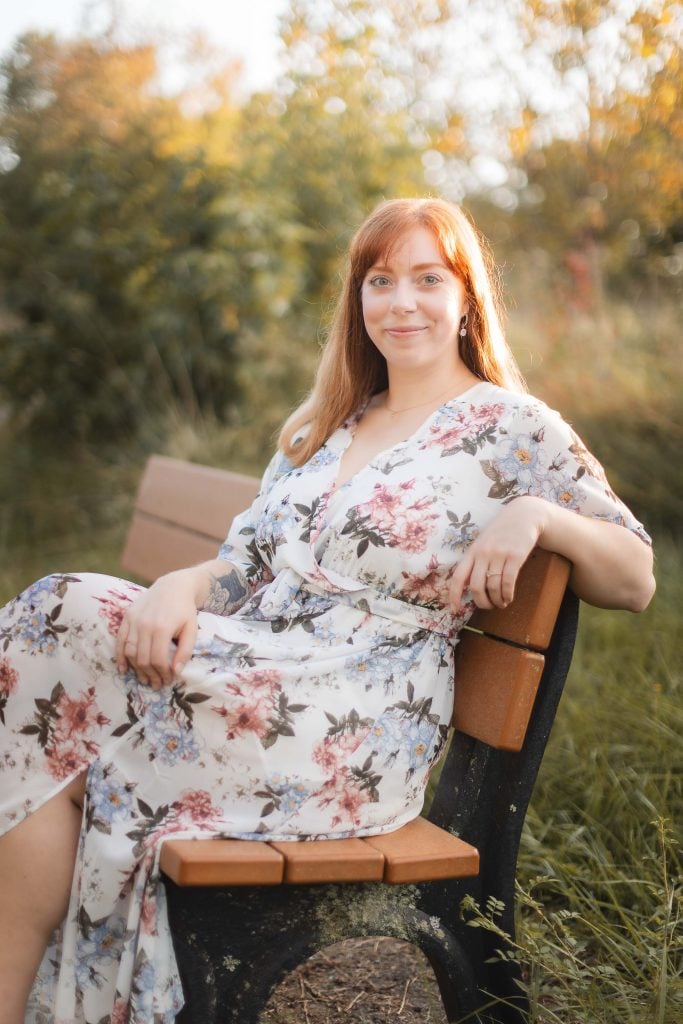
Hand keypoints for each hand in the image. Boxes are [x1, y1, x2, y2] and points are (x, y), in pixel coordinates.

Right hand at [115, 569, 199, 687]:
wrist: (173, 586)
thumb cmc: (185, 610)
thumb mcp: (192, 629)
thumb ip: (185, 651)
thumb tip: (176, 671)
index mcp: (163, 628)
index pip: (158, 660)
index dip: (162, 674)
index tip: (167, 681)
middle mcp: (145, 625)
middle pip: (142, 659)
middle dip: (150, 675)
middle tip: (156, 684)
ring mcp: (134, 620)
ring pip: (130, 652)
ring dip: (136, 669)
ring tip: (144, 679)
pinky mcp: (127, 617)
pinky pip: (120, 640)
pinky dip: (120, 656)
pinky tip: (123, 669)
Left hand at [448, 496, 549, 613]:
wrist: (523, 515)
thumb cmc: (501, 532)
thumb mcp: (482, 543)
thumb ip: (475, 561)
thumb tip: (467, 586)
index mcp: (472, 552)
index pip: (457, 578)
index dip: (454, 596)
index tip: (455, 610)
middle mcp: (483, 553)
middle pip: (476, 587)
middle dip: (481, 603)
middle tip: (488, 606)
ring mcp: (499, 554)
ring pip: (493, 587)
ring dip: (497, 600)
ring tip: (501, 603)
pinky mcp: (515, 556)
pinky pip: (508, 582)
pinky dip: (508, 594)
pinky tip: (509, 597)